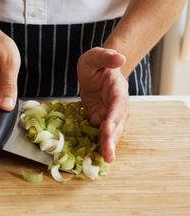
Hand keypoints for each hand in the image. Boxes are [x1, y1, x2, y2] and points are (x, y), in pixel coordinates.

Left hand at [77, 47, 127, 162]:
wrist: (96, 71)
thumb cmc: (96, 63)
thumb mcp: (96, 56)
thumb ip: (106, 56)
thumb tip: (120, 59)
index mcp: (116, 89)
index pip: (116, 104)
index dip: (113, 117)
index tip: (107, 128)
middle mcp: (116, 105)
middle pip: (116, 123)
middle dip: (112, 138)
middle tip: (108, 154)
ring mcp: (108, 114)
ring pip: (111, 132)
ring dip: (108, 145)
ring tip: (106, 160)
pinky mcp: (99, 119)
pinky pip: (100, 133)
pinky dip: (99, 144)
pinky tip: (96, 157)